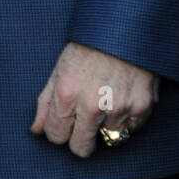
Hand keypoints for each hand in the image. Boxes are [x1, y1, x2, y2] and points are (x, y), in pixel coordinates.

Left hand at [31, 42, 157, 158]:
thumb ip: (45, 103)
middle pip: (81, 149)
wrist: (125, 29)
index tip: (64, 124)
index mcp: (67, 95)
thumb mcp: (59, 69)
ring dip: (106, 123)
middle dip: (80, 139)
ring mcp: (119, 109)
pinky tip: (123, 96)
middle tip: (84, 122)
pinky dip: (126, 118)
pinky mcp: (142, 108)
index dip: (58, 131)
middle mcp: (92, 106)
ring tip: (106, 97)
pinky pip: (131, 129)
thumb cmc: (88, 48)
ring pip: (108, 138)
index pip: (56, 137)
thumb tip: (36, 130)